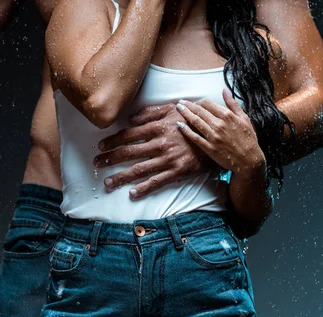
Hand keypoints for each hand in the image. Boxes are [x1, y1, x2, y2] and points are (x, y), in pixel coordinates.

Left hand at [94, 103, 213, 198]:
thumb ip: (151, 112)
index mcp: (158, 127)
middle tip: (97, 163)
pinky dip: (144, 188)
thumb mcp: (172, 109)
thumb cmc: (193, 120)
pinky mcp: (178, 171)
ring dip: (121, 176)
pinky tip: (132, 193)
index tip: (101, 146)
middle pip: (129, 152)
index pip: (129, 135)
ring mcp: (169, 159)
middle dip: (110, 159)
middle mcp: (160, 143)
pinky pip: (158, 181)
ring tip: (108, 183)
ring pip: (140, 169)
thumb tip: (131, 119)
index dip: (113, 141)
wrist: (216, 135)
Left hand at [175, 89, 265, 177]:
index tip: (195, 102)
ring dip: (185, 113)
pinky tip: (179, 125)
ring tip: (178, 108)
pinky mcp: (209, 148)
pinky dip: (186, 130)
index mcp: (227, 116)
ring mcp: (213, 136)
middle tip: (181, 103)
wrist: (250, 160)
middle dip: (188, 105)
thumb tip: (224, 90)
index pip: (208, 103)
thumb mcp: (244, 118)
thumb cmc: (249, 139)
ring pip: (195, 121)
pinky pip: (195, 137)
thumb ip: (233, 104)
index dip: (199, 101)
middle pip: (199, 111)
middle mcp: (219, 124)